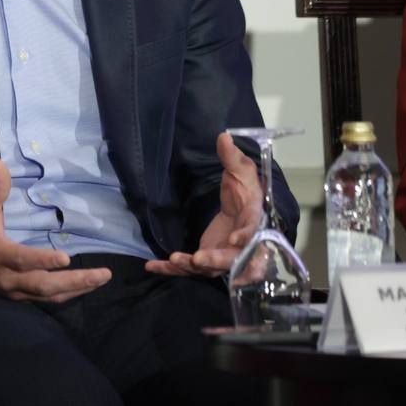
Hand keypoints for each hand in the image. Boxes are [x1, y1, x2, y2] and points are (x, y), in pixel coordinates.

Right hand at [0, 158, 111, 301]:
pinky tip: (87, 285)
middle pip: (44, 285)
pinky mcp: (21, 296)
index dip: (43, 260)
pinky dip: (69, 293)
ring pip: (50, 296)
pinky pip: (48, 299)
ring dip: (78, 288)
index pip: (22, 260)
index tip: (66, 258)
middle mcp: (8, 277)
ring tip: (102, 278)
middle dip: (75, 281)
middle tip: (102, 274)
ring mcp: (15, 291)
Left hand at [146, 132, 263, 276]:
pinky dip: (170, 269)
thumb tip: (223, 136)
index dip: (246, 236)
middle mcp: (241, 244)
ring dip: (190, 267)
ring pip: (209, 268)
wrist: (242, 207)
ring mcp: (223, 254)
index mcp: (253, 221)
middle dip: (216, 260)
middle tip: (198, 259)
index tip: (235, 239)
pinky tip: (152, 266)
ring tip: (172, 260)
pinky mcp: (206, 259)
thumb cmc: (244, 190)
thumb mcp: (240, 170)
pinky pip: (188, 267)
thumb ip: (232, 157)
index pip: (253, 231)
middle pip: (232, 258)